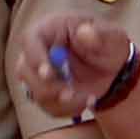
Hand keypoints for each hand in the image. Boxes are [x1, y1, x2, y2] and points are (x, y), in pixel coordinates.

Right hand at [22, 12, 139, 121]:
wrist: (114, 70)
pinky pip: (46, 107)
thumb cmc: (110, 46)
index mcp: (51, 28)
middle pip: (25, 70)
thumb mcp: (112, 38)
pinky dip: (66, 110)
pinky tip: (85, 102)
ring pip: (34, 92)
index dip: (34, 57)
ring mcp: (38, 73)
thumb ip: (100, 34)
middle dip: (47, 87)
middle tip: (71, 94)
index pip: (30, 40)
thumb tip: (83, 32)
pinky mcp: (44, 91)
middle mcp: (39, 50)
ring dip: (60, 102)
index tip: (48, 74)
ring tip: (88, 98)